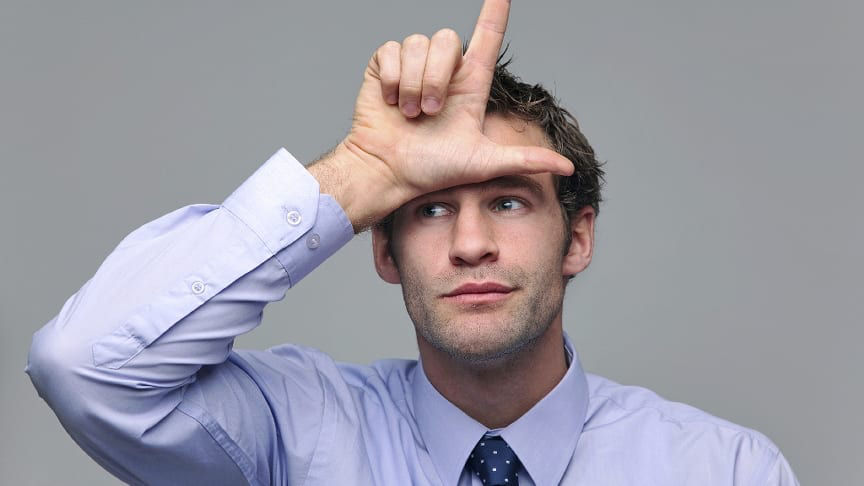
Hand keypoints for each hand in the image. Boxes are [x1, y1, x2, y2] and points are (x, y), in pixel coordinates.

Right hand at [312, 0, 573, 231]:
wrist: (388, 171)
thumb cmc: (432, 170)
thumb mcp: (484, 163)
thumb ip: (525, 159)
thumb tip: (569, 166)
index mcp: (470, 85)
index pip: (488, 38)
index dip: (495, 11)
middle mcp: (444, 72)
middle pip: (449, 39)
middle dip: (438, 77)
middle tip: (429, 113)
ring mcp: (414, 67)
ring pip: (419, 44)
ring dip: (414, 83)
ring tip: (410, 112)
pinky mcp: (386, 67)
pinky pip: (392, 50)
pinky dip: (393, 79)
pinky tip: (391, 101)